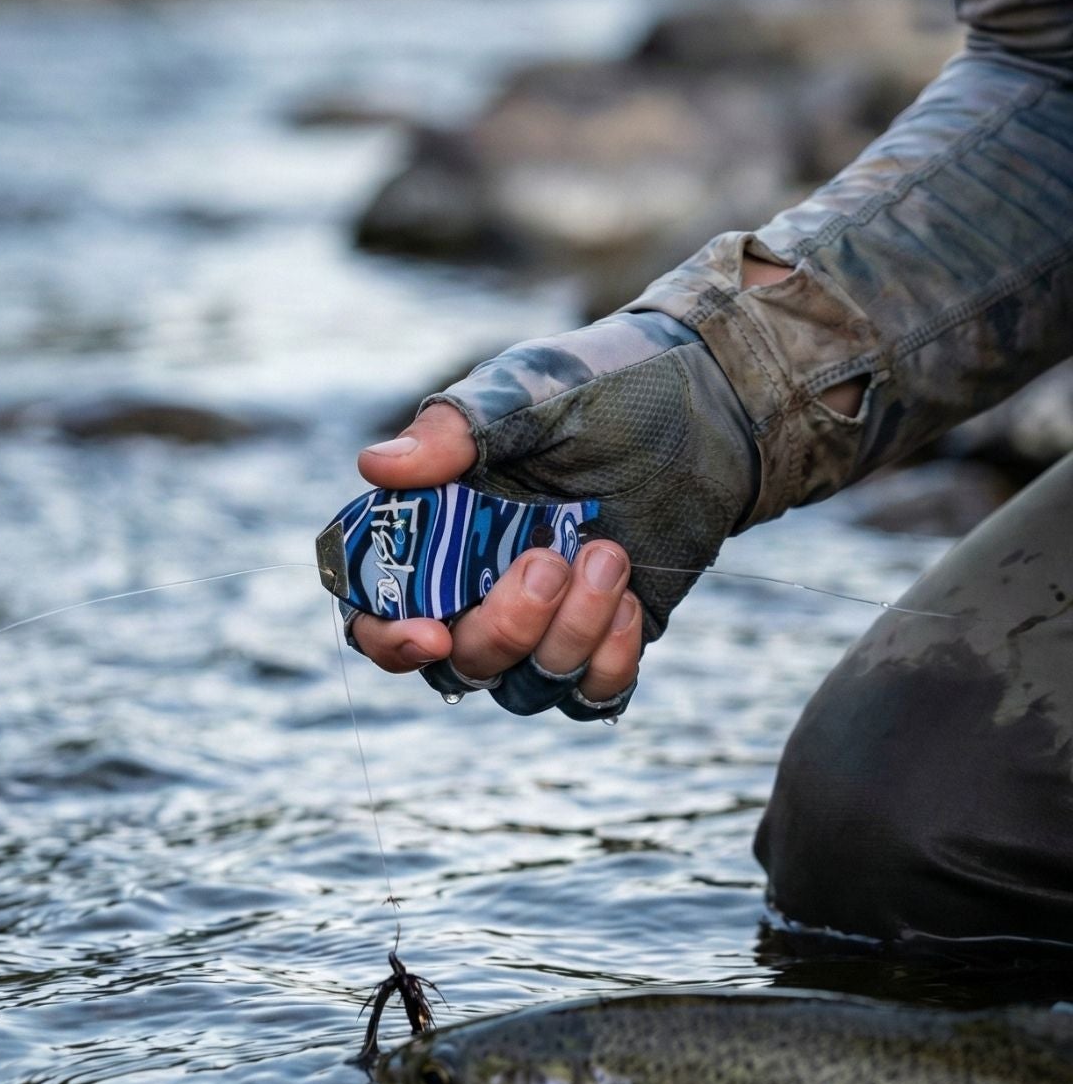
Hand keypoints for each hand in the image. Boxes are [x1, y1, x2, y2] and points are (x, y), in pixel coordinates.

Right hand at [350, 403, 643, 709]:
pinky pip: (593, 696)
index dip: (388, 639)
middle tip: (549, 560)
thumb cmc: (601, 387)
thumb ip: (455, 431)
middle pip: (457, 662)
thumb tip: (374, 467)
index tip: (432, 633)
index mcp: (434, 530)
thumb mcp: (526, 393)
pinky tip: (630, 602)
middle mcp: (478, 588)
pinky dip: (610, 662)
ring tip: (609, 554)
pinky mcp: (605, 640)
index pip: (376, 609)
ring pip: (527, 687)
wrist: (708, 406)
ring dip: (568, 636)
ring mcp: (543, 622)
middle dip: (505, 625)